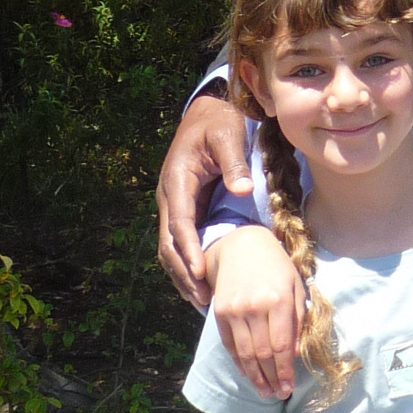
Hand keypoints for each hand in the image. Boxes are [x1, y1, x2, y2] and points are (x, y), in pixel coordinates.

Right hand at [157, 93, 255, 306]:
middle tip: (202, 298)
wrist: (207, 112)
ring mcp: (175, 205)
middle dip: (184, 272)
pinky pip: (181, 241)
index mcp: (178, 181)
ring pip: (171, 247)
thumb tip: (243, 189)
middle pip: (169, 243)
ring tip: (201, 300)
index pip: (180, 223)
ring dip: (183, 274)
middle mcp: (170, 197)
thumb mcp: (227, 135)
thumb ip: (234, 162)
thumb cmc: (219, 122)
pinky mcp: (186, 209)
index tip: (201, 273)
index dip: (189, 250)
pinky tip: (202, 282)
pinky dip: (188, 263)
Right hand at [210, 225, 304, 398]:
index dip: (284, 371)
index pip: (281, 345)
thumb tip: (295, 355)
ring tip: (265, 392)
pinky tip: (249, 375)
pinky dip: (239, 363)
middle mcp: (254, 306)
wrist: (243, 246)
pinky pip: (230, 345)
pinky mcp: (220, 312)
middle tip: (278, 395)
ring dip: (256, 377)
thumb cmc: (277, 267)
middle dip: (271, 379)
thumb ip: (297, 319)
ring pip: (244, 353)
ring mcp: (234, 310)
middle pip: (262, 353)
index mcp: (278, 299)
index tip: (289, 387)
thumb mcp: (296, 287)